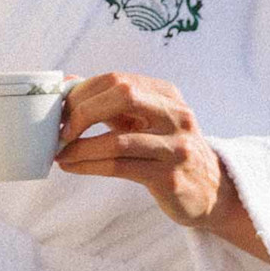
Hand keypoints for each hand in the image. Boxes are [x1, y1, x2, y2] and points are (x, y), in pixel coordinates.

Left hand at [55, 73, 269, 261]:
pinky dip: (89, 165)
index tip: (60, 110)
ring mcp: (176, 147)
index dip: (83, 92)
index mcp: (167, 95)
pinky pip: (120, 167)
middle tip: (61, 130)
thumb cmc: (166, 151)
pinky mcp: (169, 177)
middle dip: (83, 111)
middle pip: (123, 95)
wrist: (209, 191)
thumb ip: (110, 103)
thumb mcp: (145, 121)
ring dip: (80, 147)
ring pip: (118, 140)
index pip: (119, 79)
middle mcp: (176, 115)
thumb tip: (67, 82)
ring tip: (60, 154)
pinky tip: (72, 166)